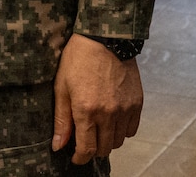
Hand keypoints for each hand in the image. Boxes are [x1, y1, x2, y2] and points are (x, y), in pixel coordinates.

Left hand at [52, 35, 142, 163]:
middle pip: (104, 149)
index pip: (86, 149)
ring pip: (118, 141)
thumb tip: (57, 146)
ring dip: (107, 140)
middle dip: (93, 149)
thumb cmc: (78, 59)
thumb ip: (61, 119)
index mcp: (86, 110)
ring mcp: (125, 109)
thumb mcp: (62, 87)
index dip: (80, 158)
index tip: (75, 157)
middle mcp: (108, 114)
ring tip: (99, 128)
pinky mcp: (137, 103)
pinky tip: (113, 120)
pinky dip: (122, 130)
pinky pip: (132, 129)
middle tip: (85, 138)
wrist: (105, 38)